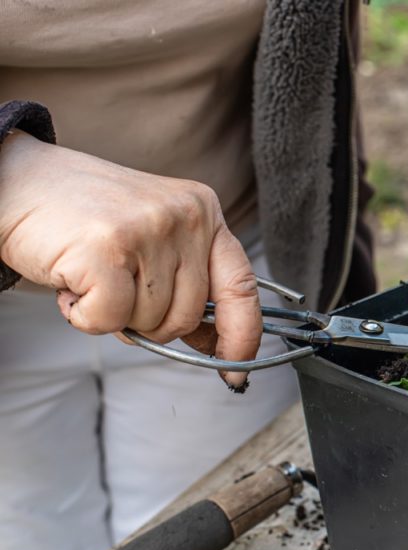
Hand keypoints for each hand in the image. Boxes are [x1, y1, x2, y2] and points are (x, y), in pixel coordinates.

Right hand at [0, 132, 259, 386]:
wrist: (14, 180)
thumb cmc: (83, 219)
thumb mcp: (152, 240)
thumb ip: (186, 283)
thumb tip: (213, 343)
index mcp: (204, 212)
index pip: (242, 286)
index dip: (242, 335)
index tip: (234, 368)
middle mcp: (185, 217)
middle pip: (187, 316)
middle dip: (148, 322)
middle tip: (114, 288)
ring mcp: (148, 230)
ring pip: (149, 322)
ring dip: (112, 314)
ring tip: (90, 273)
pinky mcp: (108, 249)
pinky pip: (109, 320)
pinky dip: (83, 316)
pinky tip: (70, 281)